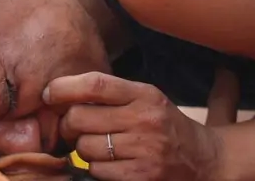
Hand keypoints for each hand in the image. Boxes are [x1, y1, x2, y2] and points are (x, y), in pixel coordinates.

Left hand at [45, 73, 224, 180]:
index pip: (95, 83)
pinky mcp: (142, 176)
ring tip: (99, 147)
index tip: (50, 94)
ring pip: (84, 148)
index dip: (64, 87)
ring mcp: (144, 150)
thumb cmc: (164, 126)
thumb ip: (111, 94)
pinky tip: (111, 164)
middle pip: (80, 118)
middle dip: (68, 125)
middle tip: (74, 128)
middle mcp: (145, 120)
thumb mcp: (146, 100)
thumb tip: (60, 92)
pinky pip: (97, 171)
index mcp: (144, 94)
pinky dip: (97, 169)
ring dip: (83, 149)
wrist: (205, 161)